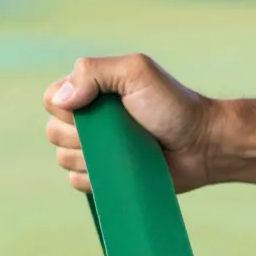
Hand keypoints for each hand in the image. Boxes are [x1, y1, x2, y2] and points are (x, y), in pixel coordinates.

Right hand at [44, 54, 220, 193]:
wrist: (204, 145)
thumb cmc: (174, 106)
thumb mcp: (135, 72)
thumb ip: (93, 71)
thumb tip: (60, 100)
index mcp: (91, 93)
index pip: (52, 100)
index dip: (68, 107)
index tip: (102, 108)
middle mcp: (90, 121)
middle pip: (54, 132)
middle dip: (81, 135)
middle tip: (119, 131)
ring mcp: (98, 151)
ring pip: (64, 159)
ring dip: (90, 158)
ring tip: (125, 150)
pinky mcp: (107, 177)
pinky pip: (79, 183)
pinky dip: (94, 179)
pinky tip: (120, 170)